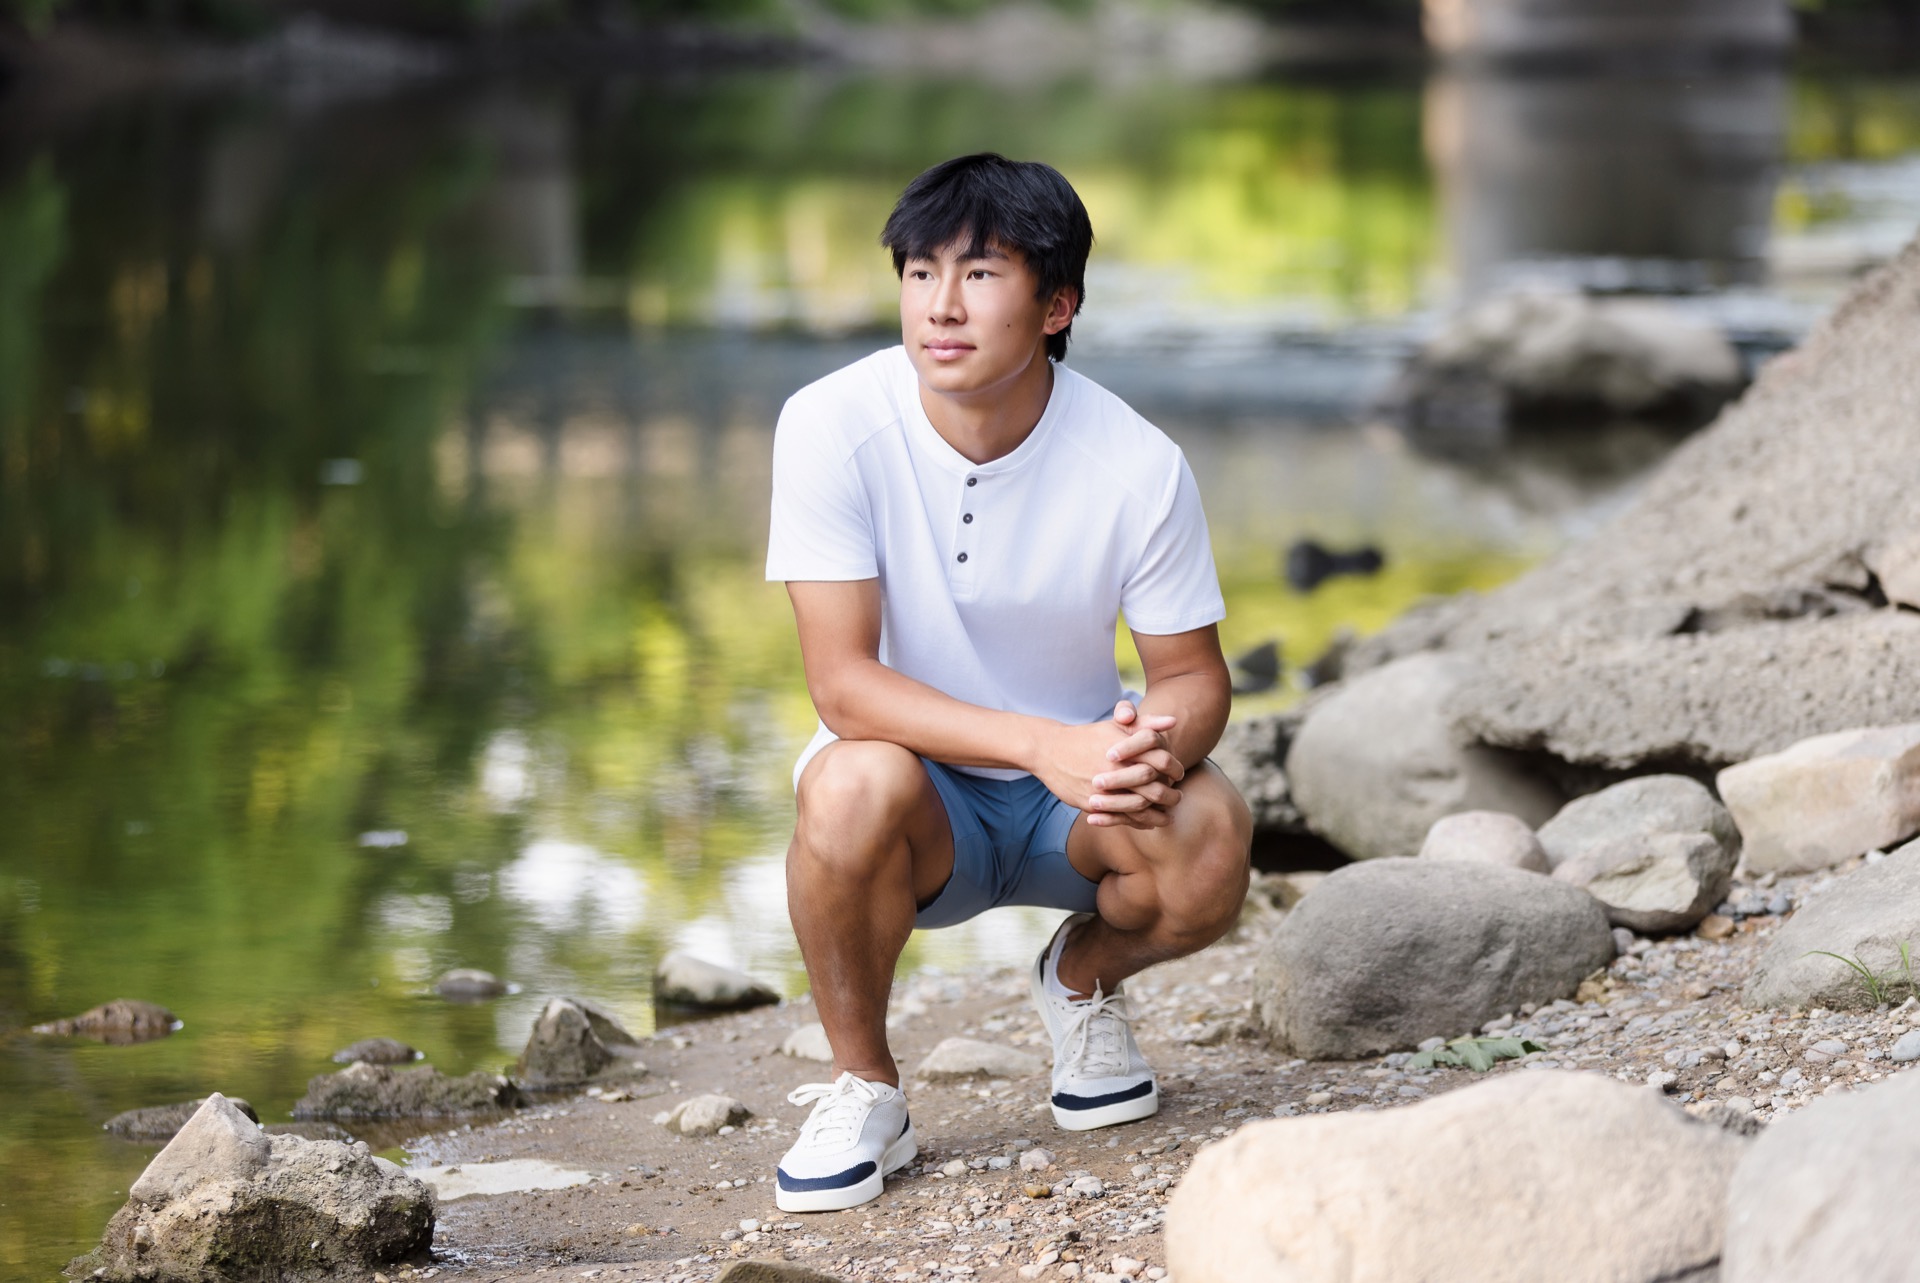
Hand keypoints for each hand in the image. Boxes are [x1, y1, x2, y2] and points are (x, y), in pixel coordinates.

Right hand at [1084, 700, 1184, 827]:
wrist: (1050, 750)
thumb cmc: (1088, 736)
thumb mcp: (1115, 726)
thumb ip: (1145, 724)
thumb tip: (1173, 721)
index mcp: (1125, 747)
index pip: (1161, 760)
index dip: (1174, 769)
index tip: (1180, 775)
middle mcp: (1115, 768)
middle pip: (1154, 788)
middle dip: (1170, 796)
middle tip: (1177, 798)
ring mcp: (1103, 788)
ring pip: (1139, 807)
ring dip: (1157, 814)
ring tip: (1167, 815)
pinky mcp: (1092, 803)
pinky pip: (1120, 817)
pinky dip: (1137, 822)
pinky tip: (1147, 822)